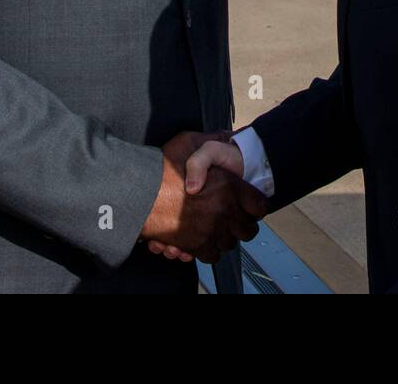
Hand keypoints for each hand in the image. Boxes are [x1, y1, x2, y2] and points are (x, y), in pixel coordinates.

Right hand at [140, 131, 264, 263]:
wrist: (137, 193)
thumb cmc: (161, 168)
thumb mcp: (188, 142)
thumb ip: (210, 144)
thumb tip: (228, 143)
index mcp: (228, 184)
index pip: (259, 205)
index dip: (255, 206)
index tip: (250, 207)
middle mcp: (225, 209)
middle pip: (248, 229)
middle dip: (242, 225)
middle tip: (234, 220)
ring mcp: (213, 230)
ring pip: (231, 243)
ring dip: (225, 237)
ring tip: (215, 228)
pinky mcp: (198, 246)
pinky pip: (213, 255)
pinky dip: (209, 249)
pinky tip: (203, 238)